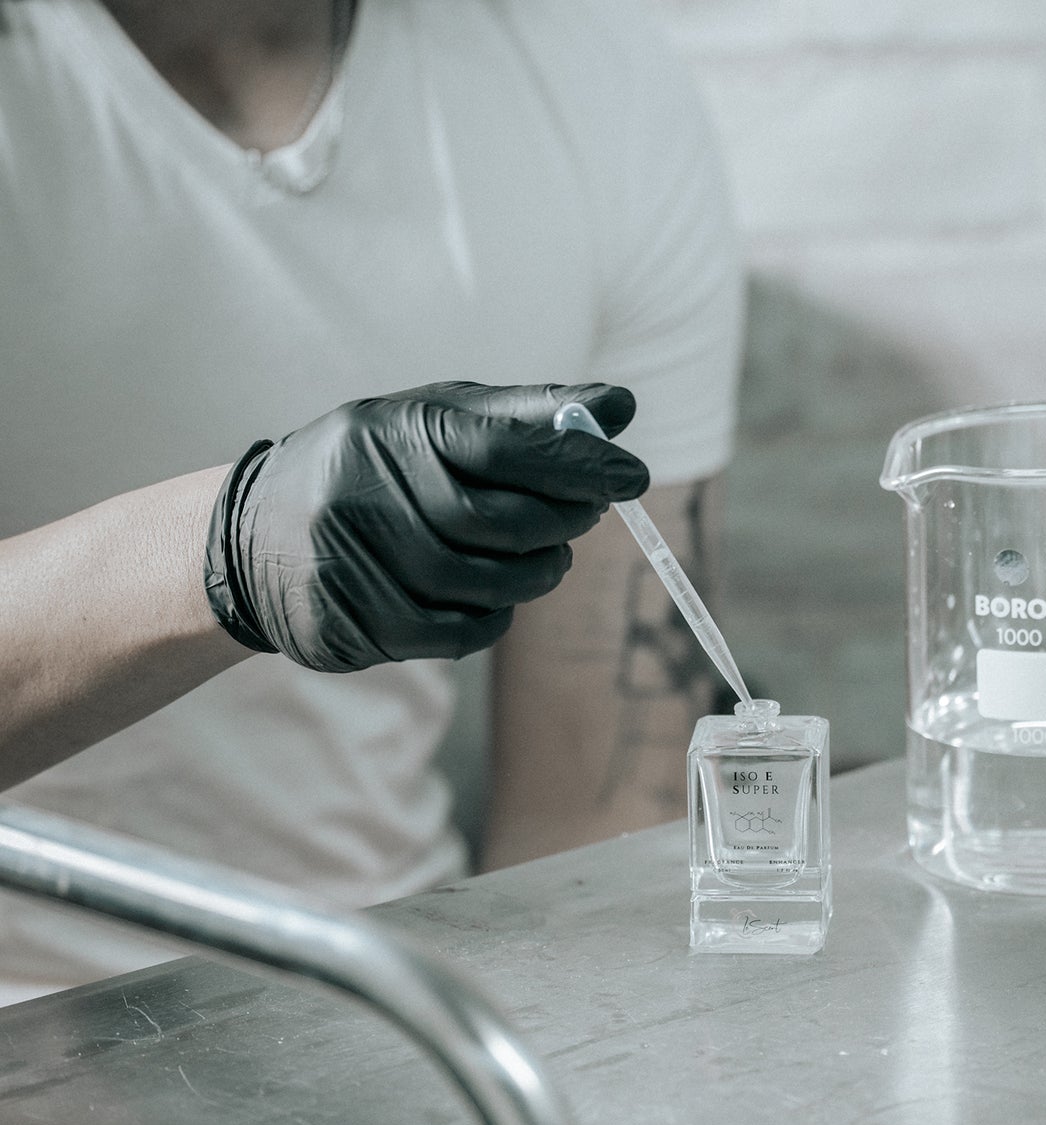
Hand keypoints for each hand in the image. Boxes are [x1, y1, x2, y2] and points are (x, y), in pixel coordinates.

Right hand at [203, 381, 648, 671]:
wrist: (251, 535)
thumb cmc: (373, 470)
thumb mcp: (433, 422)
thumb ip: (525, 416)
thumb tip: (619, 408)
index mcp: (392, 429)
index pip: (503, 445)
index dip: (577, 463)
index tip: (632, 475)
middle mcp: (365, 491)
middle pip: (499, 521)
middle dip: (561, 522)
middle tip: (587, 518)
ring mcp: (353, 561)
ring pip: (482, 584)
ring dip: (534, 577)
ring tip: (547, 561)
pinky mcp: (352, 622)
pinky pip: (456, 634)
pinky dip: (493, 618)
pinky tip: (496, 598)